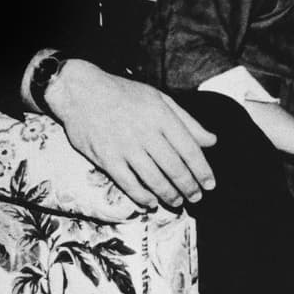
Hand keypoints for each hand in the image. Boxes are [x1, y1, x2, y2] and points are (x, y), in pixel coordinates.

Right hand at [44, 60, 217, 209]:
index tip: (210, 184)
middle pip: (174, 167)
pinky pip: (128, 183)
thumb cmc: (123, 94)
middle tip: (196, 198)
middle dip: (189, 187)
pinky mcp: (106, 158)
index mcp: (161, 116)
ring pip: (154, 179)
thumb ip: (187, 121)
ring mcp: (125, 147)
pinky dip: (142, 196)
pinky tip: (151, 202)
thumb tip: (212, 141)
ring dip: (169, 195)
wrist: (81, 91)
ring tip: (177, 202)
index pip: (189, 149)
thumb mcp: (159, 99)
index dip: (202, 170)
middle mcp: (145, 132)